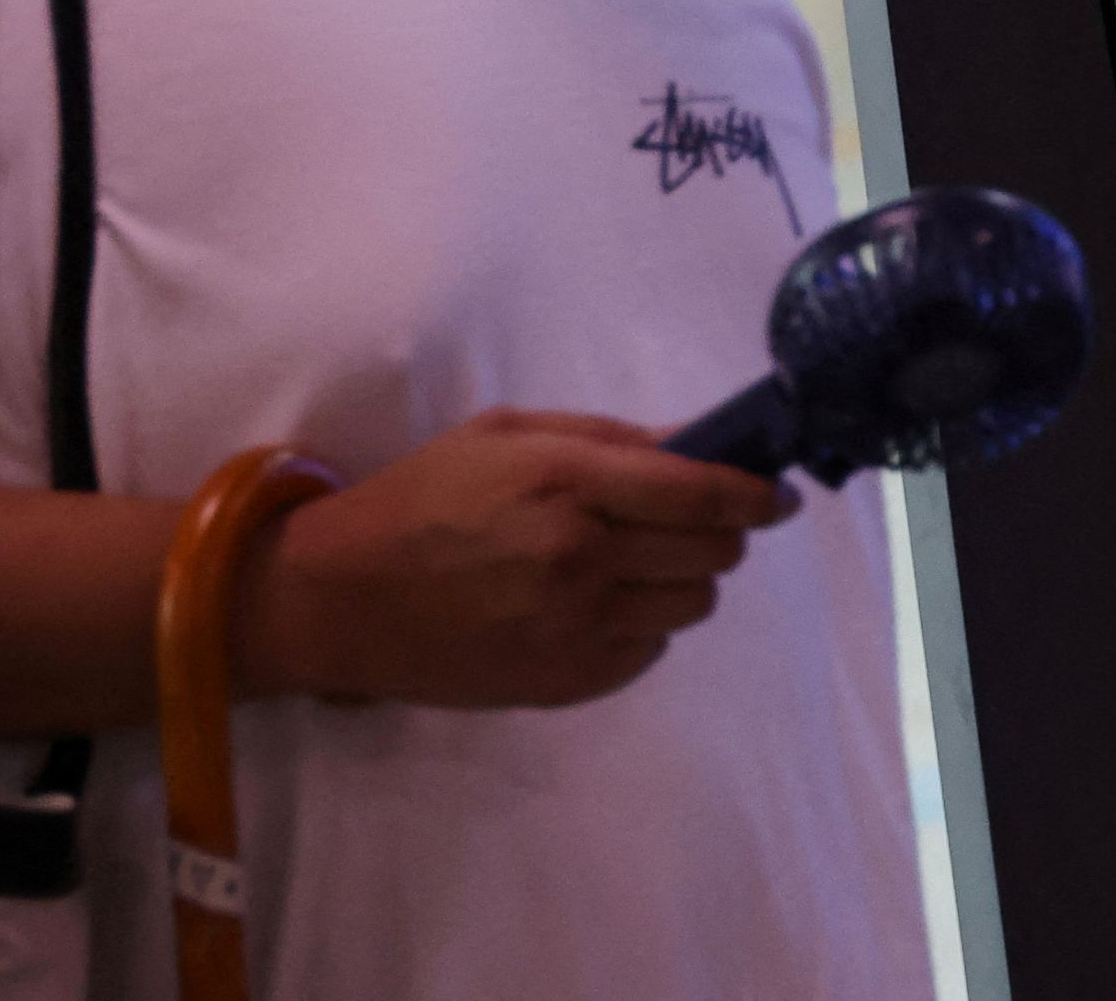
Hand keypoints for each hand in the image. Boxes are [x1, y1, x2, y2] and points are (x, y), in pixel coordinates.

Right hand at [235, 409, 793, 711]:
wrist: (339, 599)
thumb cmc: (423, 497)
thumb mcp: (509, 435)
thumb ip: (611, 438)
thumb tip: (700, 443)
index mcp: (566, 483)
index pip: (702, 493)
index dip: (754, 494)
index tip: (776, 494)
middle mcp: (579, 557)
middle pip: (712, 553)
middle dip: (721, 532)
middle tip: (695, 521)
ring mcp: (573, 626)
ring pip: (691, 606)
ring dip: (683, 581)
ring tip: (637, 563)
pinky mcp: (564, 680)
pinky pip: (649, 653)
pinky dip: (642, 627)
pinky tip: (598, 605)